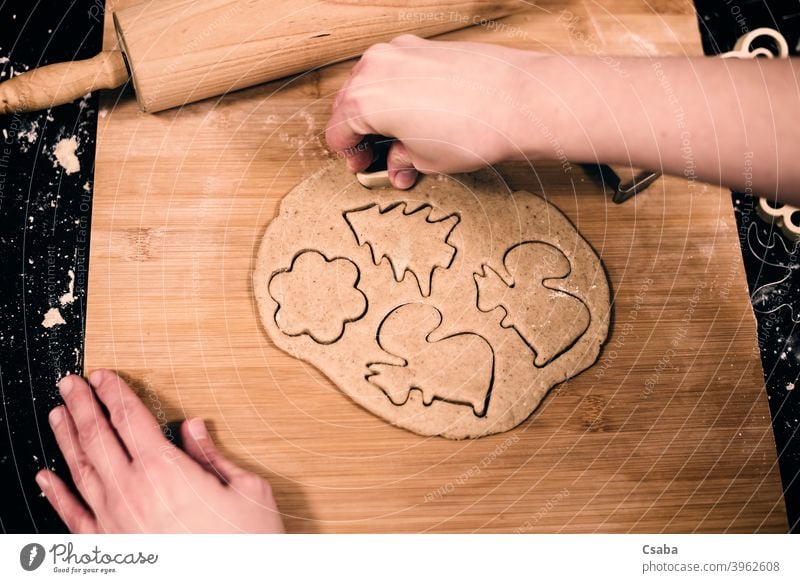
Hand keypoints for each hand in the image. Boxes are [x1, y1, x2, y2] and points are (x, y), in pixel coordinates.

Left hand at [35, 370, 284, 532]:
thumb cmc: (246, 545)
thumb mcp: (246, 490)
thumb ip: (211, 456)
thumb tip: (192, 428)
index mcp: (166, 470)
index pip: (130, 418)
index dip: (114, 392)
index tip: (102, 376)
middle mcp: (132, 492)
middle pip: (97, 437)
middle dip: (81, 405)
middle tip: (70, 383)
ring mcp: (115, 522)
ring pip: (80, 470)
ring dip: (66, 438)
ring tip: (58, 414)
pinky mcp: (108, 549)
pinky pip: (73, 517)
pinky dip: (56, 495)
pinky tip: (45, 478)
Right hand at [326, 35, 540, 187]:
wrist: (519, 101)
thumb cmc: (472, 130)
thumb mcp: (426, 160)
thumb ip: (402, 161)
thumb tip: (398, 165)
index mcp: (363, 99)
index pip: (337, 131)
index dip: (349, 155)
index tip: (364, 165)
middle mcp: (376, 67)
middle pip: (349, 103)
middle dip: (360, 132)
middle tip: (378, 155)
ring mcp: (401, 51)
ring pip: (372, 83)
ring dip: (378, 110)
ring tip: (400, 135)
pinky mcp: (426, 46)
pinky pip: (398, 70)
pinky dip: (399, 92)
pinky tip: (420, 113)